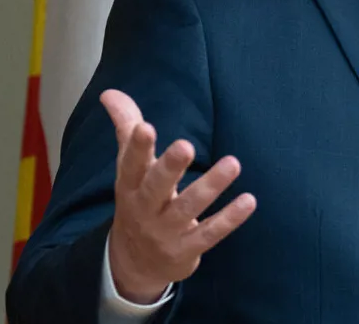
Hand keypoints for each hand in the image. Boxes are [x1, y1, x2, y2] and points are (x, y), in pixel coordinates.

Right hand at [101, 89, 256, 303]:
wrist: (134, 265)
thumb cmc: (137, 201)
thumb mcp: (127, 169)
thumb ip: (125, 128)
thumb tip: (109, 93)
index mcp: (129, 186)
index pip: (130, 165)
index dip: (137, 148)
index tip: (146, 127)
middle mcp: (144, 209)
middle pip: (156, 187)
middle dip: (170, 167)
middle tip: (186, 146)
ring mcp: (166, 231)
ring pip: (188, 208)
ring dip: (211, 186)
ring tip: (233, 163)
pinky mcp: (187, 249)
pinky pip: (210, 233)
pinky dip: (229, 219)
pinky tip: (249, 201)